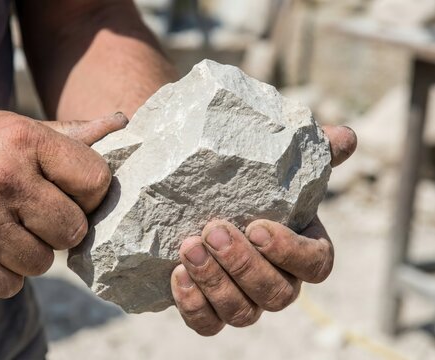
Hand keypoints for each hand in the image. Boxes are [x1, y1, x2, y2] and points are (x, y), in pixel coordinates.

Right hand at [0, 111, 126, 297]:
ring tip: (11, 230)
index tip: (75, 194)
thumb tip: (123, 124)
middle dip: (63, 227)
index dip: (92, 194)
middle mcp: (2, 178)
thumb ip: (72, 133)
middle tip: (40, 215)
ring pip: (43, 263)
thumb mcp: (18, 127)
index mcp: (24, 139)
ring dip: (33, 252)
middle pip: (74, 230)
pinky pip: (10, 286)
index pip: (96, 181)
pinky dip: (6, 274)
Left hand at [171, 125, 356, 335]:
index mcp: (301, 248)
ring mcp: (243, 300)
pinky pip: (207, 324)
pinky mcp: (210, 310)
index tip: (258, 226)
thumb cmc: (245, 183)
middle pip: (277, 294)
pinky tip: (178, 274)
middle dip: (243, 265)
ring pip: (243, 313)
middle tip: (213, 231)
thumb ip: (312, 152)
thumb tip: (346, 138)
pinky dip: (194, 305)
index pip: (316, 265)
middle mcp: (277, 280)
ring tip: (188, 248)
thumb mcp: (275, 162)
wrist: (196, 198)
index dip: (290, 252)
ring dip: (215, 283)